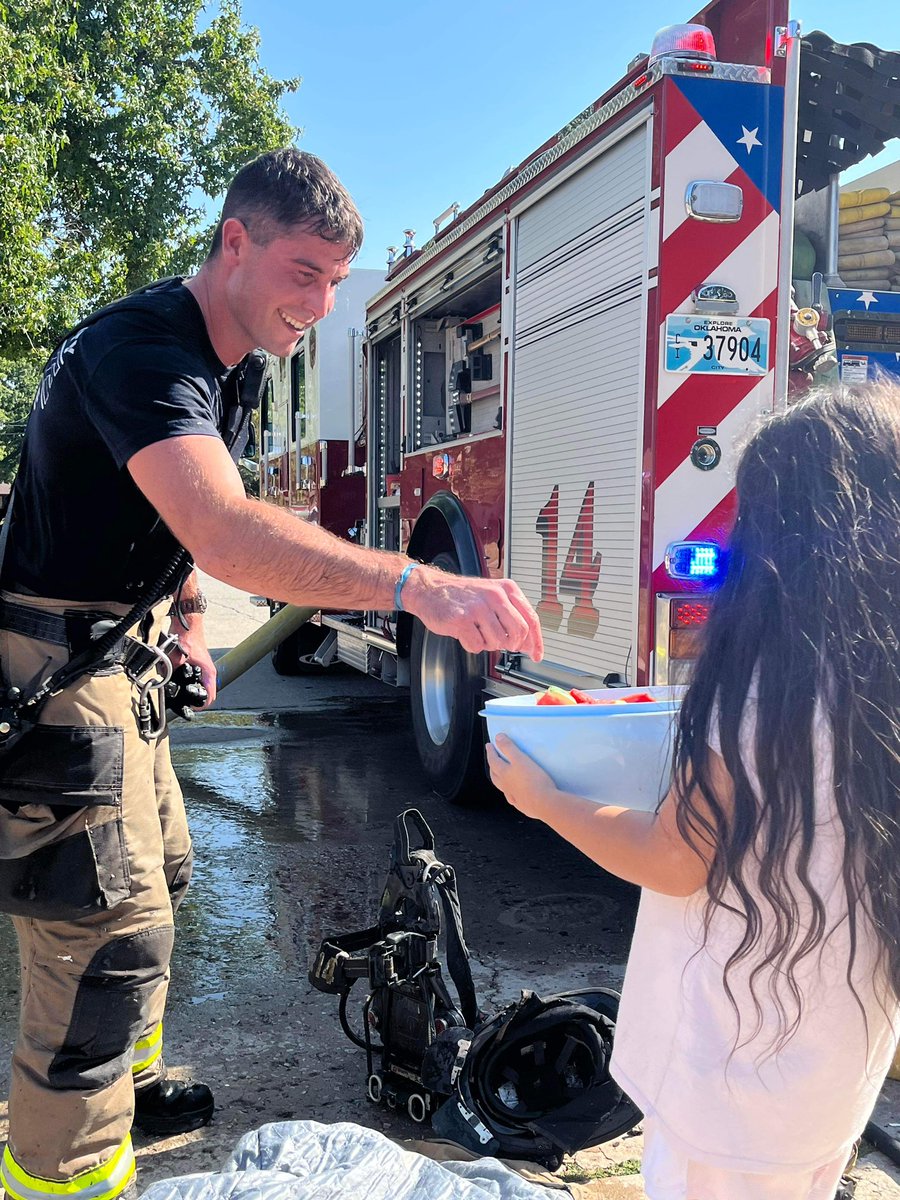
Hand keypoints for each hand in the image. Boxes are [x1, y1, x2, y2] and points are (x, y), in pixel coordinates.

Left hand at [168, 624, 216, 707]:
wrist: (187, 624)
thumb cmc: (188, 638)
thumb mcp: (177, 658)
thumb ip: (171, 673)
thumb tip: (164, 684)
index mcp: (208, 673)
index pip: (210, 697)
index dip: (200, 706)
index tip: (189, 709)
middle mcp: (208, 672)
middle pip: (205, 693)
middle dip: (192, 699)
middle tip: (181, 702)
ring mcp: (203, 668)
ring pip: (199, 686)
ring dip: (189, 690)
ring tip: (177, 692)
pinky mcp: (197, 664)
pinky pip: (194, 678)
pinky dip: (186, 681)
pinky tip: (175, 679)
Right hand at [402, 568, 543, 660]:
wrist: (430, 589)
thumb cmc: (461, 595)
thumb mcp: (491, 596)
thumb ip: (511, 615)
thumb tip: (528, 643)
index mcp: (506, 589)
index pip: (531, 619)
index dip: (536, 641)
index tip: (536, 654)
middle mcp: (495, 596)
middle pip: (519, 633)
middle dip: (512, 644)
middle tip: (501, 643)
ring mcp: (478, 607)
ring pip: (499, 642)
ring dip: (489, 644)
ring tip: (478, 632)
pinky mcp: (462, 620)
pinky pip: (477, 646)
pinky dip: (472, 645)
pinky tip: (466, 634)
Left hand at [486, 733, 557, 819]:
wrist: (543, 803)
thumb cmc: (533, 780)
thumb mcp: (520, 759)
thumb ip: (509, 748)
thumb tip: (498, 738)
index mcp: (504, 774)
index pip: (493, 761)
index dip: (491, 752)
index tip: (489, 746)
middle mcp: (506, 786)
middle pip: (495, 776)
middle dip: (492, 767)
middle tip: (492, 761)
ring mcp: (513, 797)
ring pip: (503, 788)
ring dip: (500, 781)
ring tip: (502, 777)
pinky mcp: (523, 805)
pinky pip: (513, 798)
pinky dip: (512, 793)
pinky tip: (517, 793)